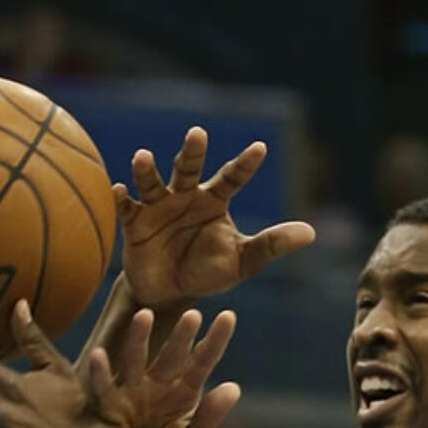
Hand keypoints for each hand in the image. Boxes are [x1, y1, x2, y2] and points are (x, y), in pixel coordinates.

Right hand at [88, 304, 239, 427]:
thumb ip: (209, 418)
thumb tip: (233, 388)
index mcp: (184, 392)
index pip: (202, 362)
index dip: (215, 340)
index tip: (228, 316)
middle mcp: (157, 386)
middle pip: (171, 356)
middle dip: (181, 336)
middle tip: (193, 315)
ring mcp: (131, 394)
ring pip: (134, 361)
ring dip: (138, 339)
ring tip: (144, 316)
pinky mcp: (107, 410)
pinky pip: (103, 390)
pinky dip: (100, 373)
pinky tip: (99, 354)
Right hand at [117, 125, 313, 307]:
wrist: (171, 294)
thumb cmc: (207, 271)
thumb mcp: (242, 262)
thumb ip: (271, 245)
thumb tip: (310, 233)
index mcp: (215, 200)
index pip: (232, 177)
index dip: (245, 164)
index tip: (260, 149)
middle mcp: (186, 196)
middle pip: (188, 168)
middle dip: (192, 151)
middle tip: (197, 133)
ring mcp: (158, 207)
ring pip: (153, 182)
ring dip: (147, 169)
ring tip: (143, 157)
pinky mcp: (135, 223)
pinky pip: (127, 208)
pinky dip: (121, 199)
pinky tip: (117, 189)